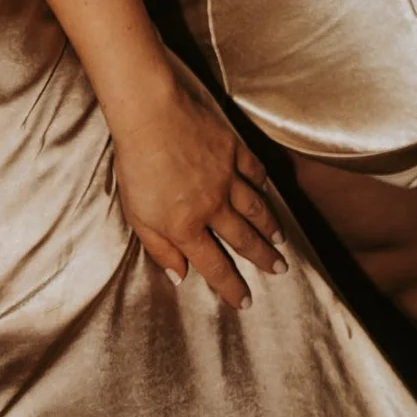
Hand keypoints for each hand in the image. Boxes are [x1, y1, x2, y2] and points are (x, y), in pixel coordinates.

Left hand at [106, 51, 284, 307]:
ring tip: (280, 239)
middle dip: (263, 258)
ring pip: (255, 208)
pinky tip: (266, 190)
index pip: (215, 265)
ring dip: (270, 226)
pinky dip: (262, 183)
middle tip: (280, 270)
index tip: (246, 301)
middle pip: (243, 239)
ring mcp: (227, 177)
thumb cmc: (136, 166)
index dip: (231, 287)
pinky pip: (254, 171)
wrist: (151, 115)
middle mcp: (213, 206)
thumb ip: (159, 249)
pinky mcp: (233, 150)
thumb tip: (180, 276)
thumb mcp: (137, 216)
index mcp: (187, 227)